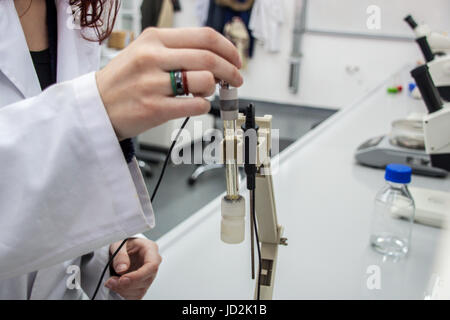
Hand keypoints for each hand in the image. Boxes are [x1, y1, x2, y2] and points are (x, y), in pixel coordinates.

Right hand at [96, 27, 242, 139]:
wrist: (95, 107)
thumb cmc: (122, 80)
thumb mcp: (143, 51)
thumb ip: (176, 50)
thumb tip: (214, 57)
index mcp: (153, 39)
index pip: (204, 37)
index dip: (228, 48)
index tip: (235, 59)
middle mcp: (153, 58)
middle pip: (208, 58)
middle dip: (231, 70)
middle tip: (236, 78)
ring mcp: (152, 84)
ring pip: (204, 81)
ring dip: (214, 89)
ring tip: (205, 92)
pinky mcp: (154, 109)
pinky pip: (195, 105)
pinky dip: (203, 106)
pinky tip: (196, 104)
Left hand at [105, 238, 161, 299]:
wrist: (120, 249)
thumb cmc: (123, 243)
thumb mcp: (118, 243)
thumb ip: (120, 255)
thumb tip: (122, 268)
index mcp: (150, 249)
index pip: (152, 266)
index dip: (138, 275)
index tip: (123, 279)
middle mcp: (152, 263)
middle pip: (146, 280)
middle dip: (127, 284)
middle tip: (111, 281)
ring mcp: (148, 275)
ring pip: (141, 290)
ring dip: (124, 290)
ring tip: (111, 282)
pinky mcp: (142, 284)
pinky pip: (136, 295)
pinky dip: (124, 294)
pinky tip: (116, 286)